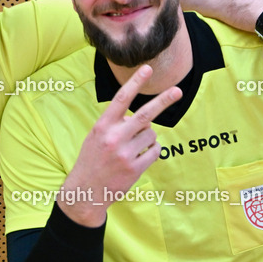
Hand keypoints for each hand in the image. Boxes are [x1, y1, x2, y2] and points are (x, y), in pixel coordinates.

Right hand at [60, 65, 180, 226]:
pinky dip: (152, 152)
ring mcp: (125, 154)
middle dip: (163, 100)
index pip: (121, 99)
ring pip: (151, 135)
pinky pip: (154, 152)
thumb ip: (114, 124)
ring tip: (133, 148)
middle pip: (145, 115)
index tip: (147, 69)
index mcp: (102, 126)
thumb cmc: (91, 161)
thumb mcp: (95, 137)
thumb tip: (140, 118)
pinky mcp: (135, 169)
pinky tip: (139, 157)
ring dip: (148, 138)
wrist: (85, 192)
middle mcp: (114, 138)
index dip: (135, 83)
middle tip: (177, 91)